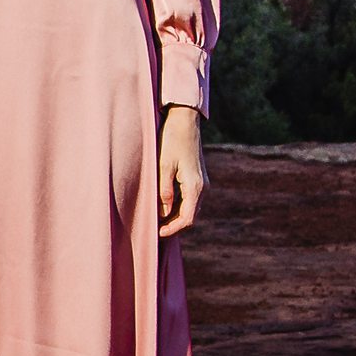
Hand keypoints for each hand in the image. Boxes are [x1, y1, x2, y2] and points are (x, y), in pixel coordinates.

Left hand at [159, 104, 206, 236]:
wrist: (184, 122)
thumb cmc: (171, 140)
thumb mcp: (163, 166)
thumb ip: (164, 191)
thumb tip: (163, 213)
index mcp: (195, 186)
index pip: (187, 219)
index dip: (172, 229)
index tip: (157, 234)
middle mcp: (203, 188)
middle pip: (190, 217)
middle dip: (173, 226)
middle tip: (152, 231)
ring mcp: (202, 184)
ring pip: (190, 210)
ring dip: (175, 218)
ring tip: (156, 222)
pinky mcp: (198, 180)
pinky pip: (189, 201)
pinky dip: (178, 208)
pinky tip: (163, 209)